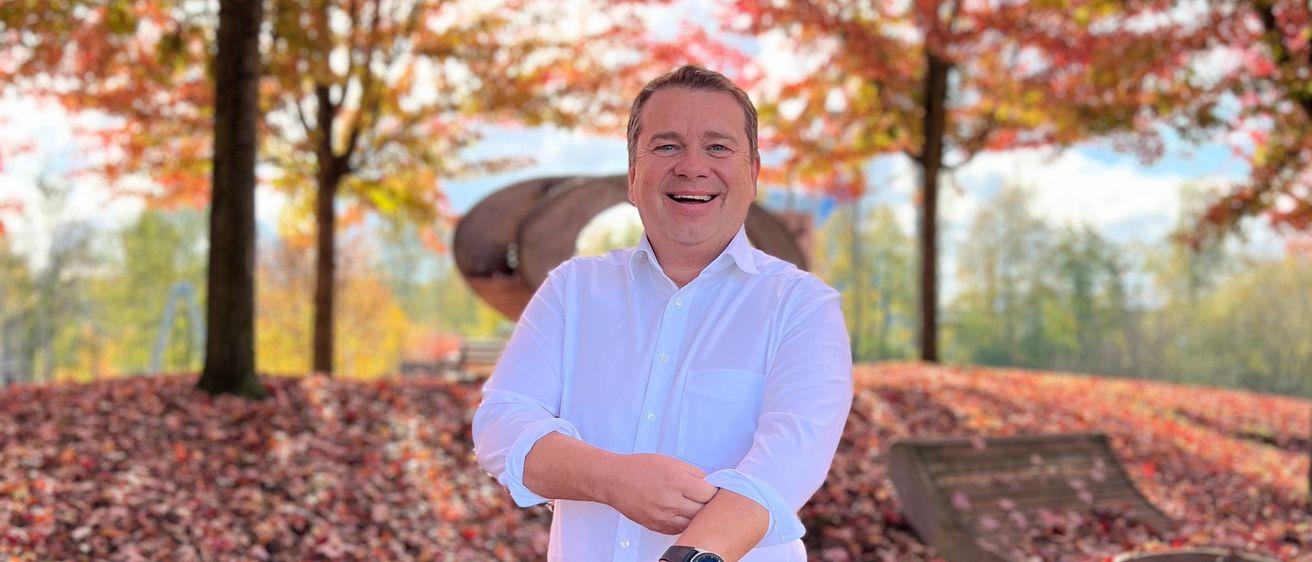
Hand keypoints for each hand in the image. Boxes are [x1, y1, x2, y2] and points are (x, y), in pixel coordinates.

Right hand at [600, 453, 717, 534]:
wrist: (613, 480)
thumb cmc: (641, 468)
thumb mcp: (671, 462)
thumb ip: (695, 473)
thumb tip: (712, 485)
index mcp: (676, 481)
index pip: (709, 494)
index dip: (714, 490)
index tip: (712, 488)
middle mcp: (670, 501)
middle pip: (703, 511)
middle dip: (707, 504)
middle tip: (704, 497)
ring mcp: (662, 517)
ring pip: (693, 523)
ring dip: (696, 515)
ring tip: (692, 505)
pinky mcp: (656, 526)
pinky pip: (679, 529)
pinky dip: (683, 522)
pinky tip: (680, 512)